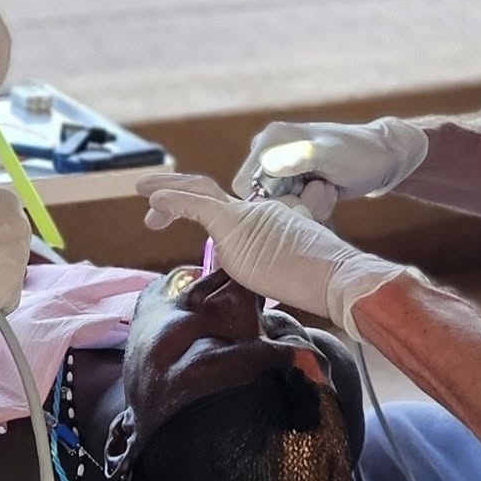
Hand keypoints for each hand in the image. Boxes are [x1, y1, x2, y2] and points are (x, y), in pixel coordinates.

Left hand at [138, 173, 405, 337]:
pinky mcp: (236, 225)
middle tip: (150, 197)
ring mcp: (246, 216)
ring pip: (198, 192)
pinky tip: (153, 201)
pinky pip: (195, 205)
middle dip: (176, 190)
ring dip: (167, 190)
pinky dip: (172, 200)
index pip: (225, 210)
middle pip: (207, 191)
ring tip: (143, 191)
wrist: (338, 278)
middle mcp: (255, 211)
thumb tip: (253, 290)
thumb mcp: (285, 277)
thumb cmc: (322, 286)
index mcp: (266, 220)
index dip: (198, 207)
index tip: (175, 216)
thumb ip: (264, 274)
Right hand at [233, 117, 428, 203]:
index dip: (269, 201)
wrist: (385, 158)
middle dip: (289, 204)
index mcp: (269, 140)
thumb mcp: (331, 156)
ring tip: (326, 193)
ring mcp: (281, 166)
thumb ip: (301, 158)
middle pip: (259, 198)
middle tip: (320, 194)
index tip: (300, 198)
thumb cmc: (361, 154)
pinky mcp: (293, 179)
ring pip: (275, 205)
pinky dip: (307, 206)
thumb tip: (268, 165)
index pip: (244, 186)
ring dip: (302, 206)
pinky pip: (288, 205)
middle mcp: (269, 151)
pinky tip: (327, 194)